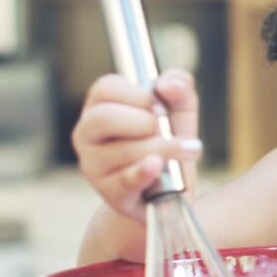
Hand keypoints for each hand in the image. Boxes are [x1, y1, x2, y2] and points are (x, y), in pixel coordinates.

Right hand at [73, 69, 202, 221]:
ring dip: (161, 148)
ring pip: (121, 151)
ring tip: (188, 149)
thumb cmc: (168, 140)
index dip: (137, 95)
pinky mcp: (109, 191)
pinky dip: (143, 172)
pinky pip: (124, 180)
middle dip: (143, 122)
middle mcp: (88, 133)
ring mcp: (94, 164)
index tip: (162, 108)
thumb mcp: (179, 109)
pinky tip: (157, 165)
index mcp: (100, 106)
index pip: (105, 89)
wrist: (171, 187)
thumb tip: (168, 85)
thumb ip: (179, 88)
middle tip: (166, 128)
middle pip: (104, 118)